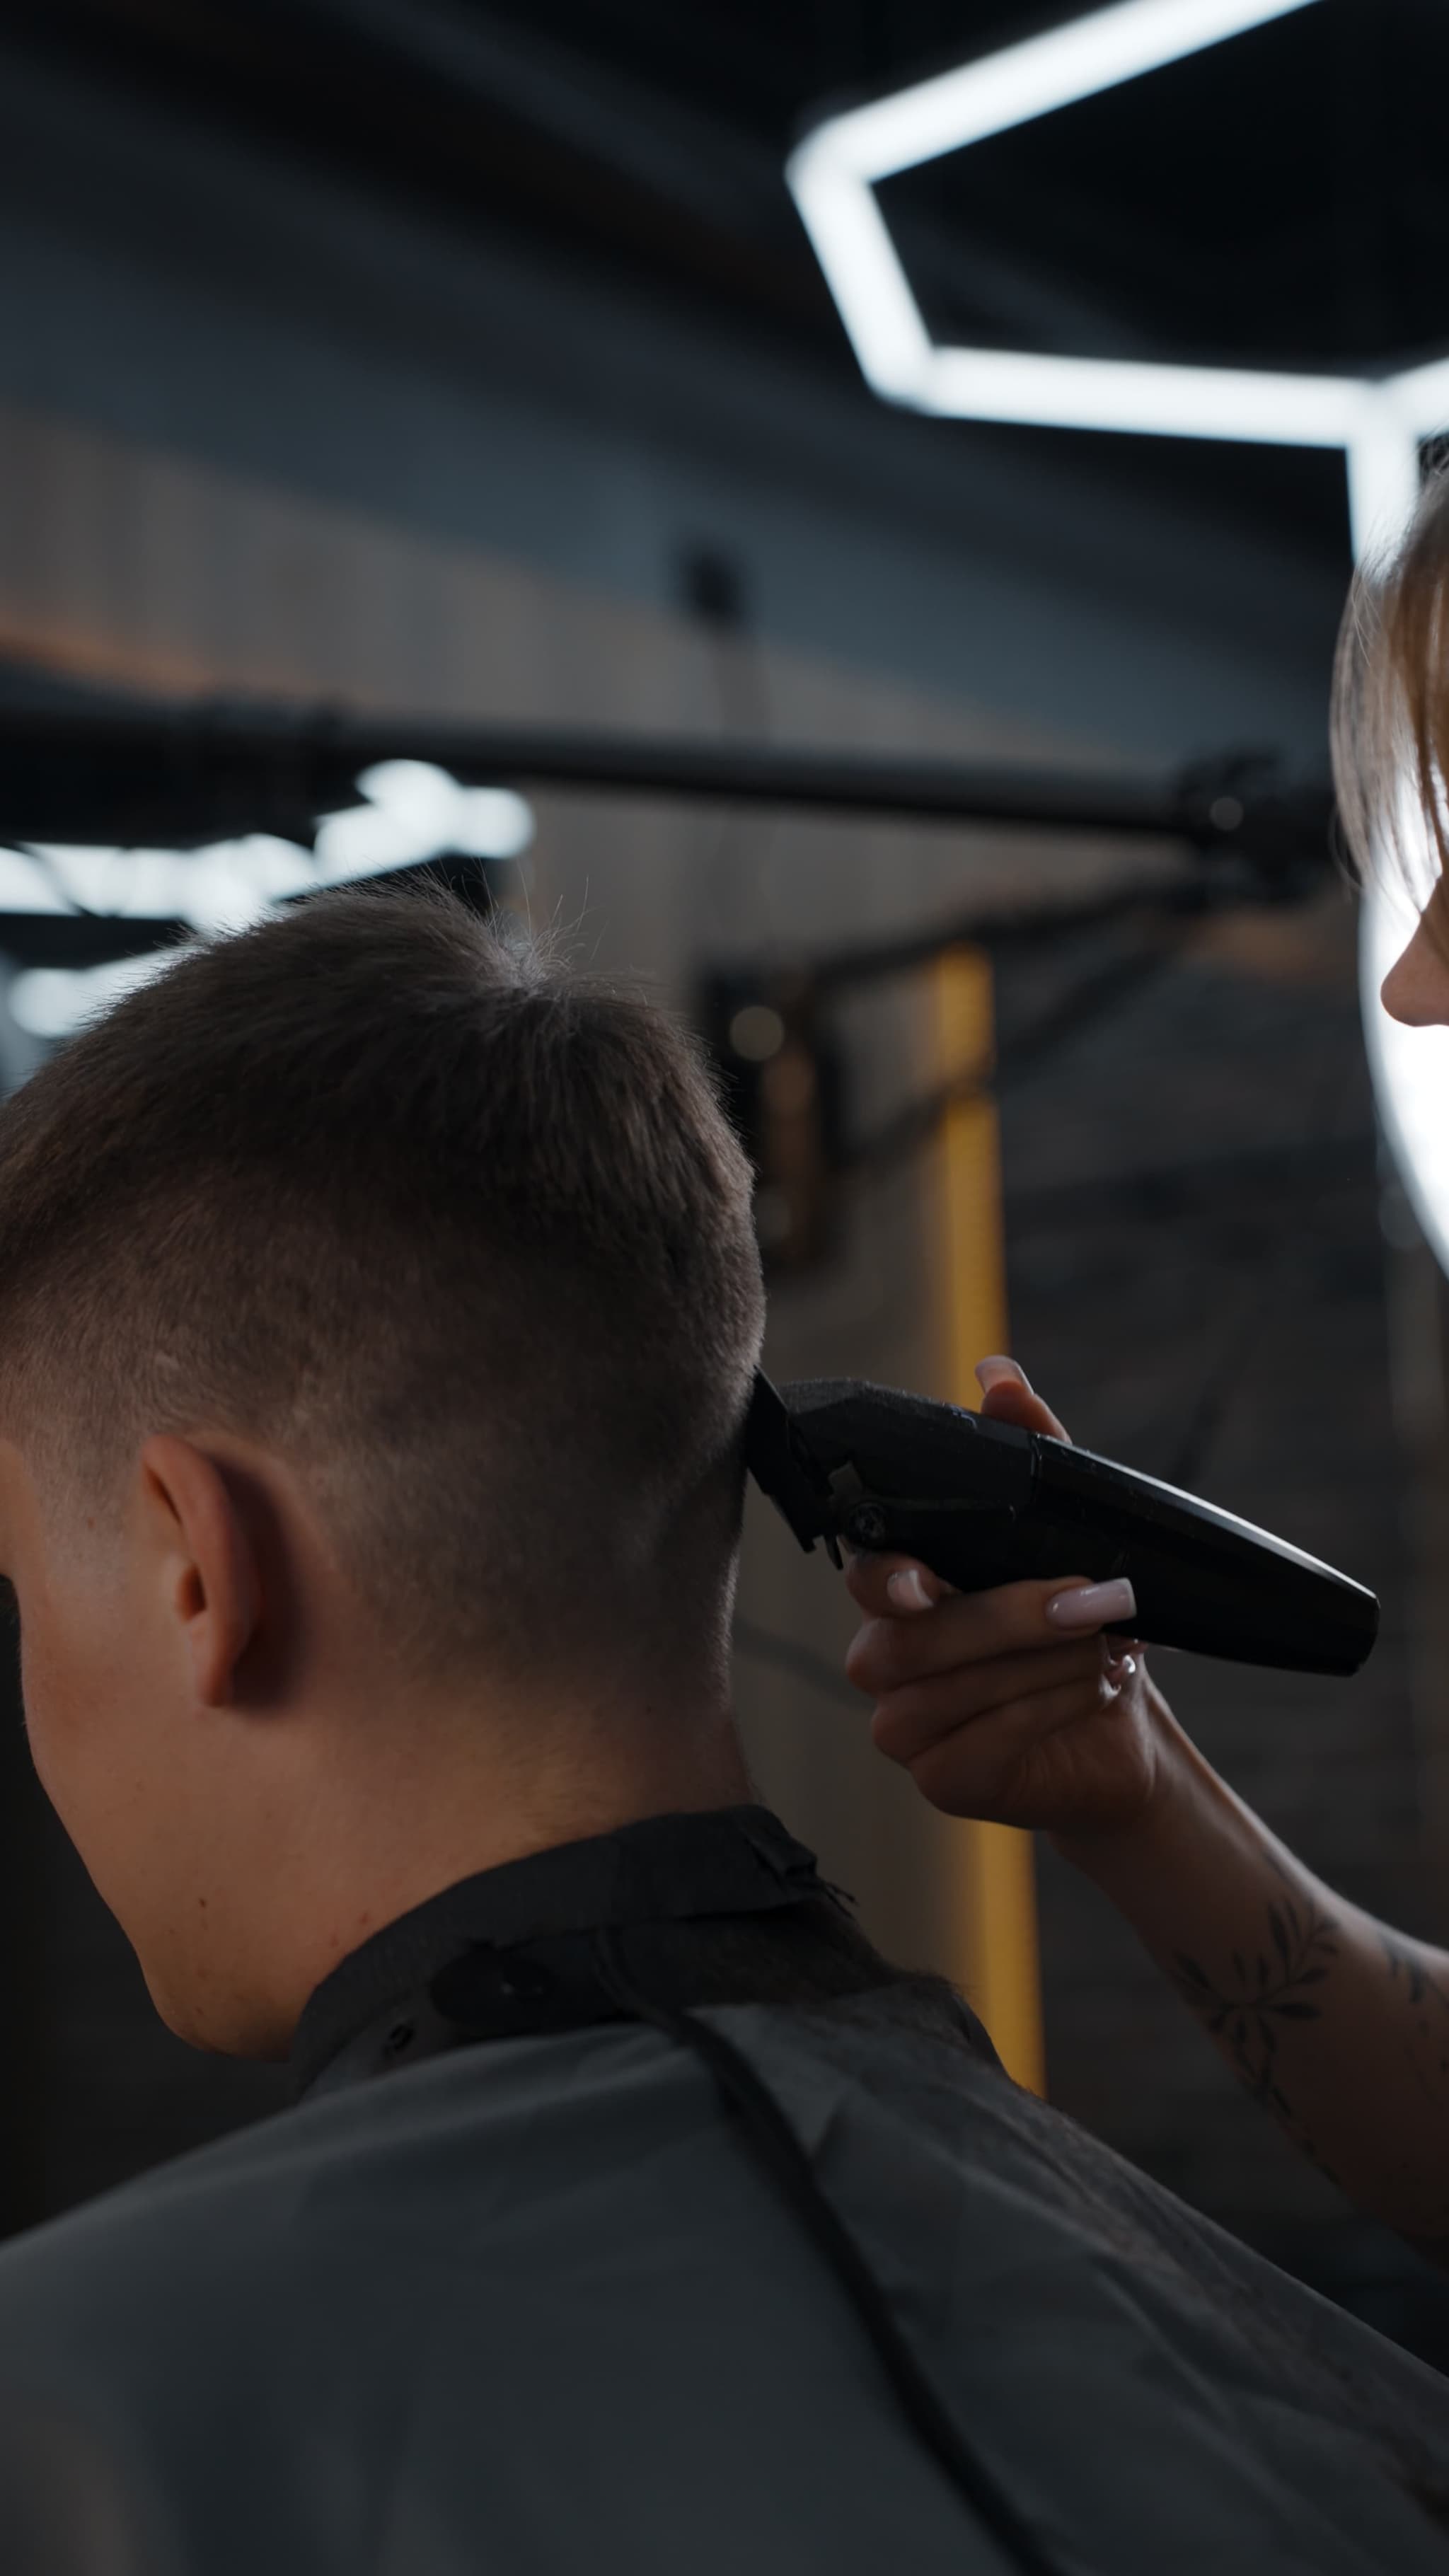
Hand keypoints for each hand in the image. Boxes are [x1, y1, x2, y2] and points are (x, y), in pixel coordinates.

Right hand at [842, 1358, 1178, 1846]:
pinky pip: (979, 1748)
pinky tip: (1093, 1691)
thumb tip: (997, 1374)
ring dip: (1040, 1666)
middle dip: (1007, 1619)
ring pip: (945, 1695)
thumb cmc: (1081, 1627)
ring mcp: (905, 1727)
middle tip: (1092, 1601)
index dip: (886, 1577)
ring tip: (1107, 1647)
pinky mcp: (943, 1782)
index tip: (926, 1581)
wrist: (1124, 1729)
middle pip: (907, 1641)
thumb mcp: (1066, 1530)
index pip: (863, 1574)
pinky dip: (1045, 1712)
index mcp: (900, 1591)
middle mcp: (885, 1658)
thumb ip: (1031, 1449)